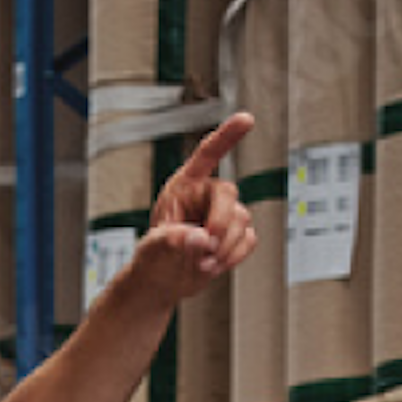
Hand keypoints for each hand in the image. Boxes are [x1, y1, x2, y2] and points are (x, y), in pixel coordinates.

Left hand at [111, 113, 260, 308]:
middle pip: (229, 194)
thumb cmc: (152, 258)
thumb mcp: (152, 248)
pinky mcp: (236, 234)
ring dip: (223, 247)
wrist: (163, 282)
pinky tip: (214, 264)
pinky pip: (249, 240)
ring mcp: (224, 214)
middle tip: (206, 246)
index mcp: (183, 186)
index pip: (207, 155)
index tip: (247, 119)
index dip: (227, 136)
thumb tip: (201, 238)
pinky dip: (234, 256)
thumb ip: (173, 240)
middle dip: (220, 223)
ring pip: (242, 220)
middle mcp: (206, 195)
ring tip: (200, 262)